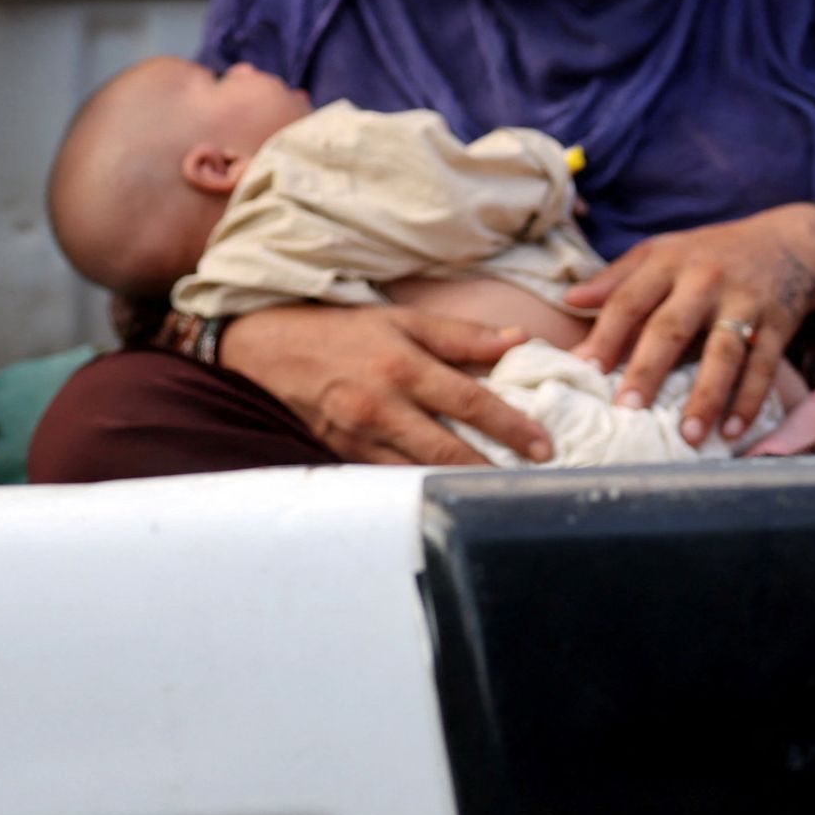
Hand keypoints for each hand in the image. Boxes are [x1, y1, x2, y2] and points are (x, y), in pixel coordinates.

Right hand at [218, 301, 554, 465]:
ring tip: (501, 495)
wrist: (271, 351)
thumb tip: (518, 339)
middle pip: (448, 446)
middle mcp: (382, 406)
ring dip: (462, 484)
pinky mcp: (345, 457)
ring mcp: (361, 437)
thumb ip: (463, 335)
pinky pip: (391, 479)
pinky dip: (422, 488)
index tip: (543, 444)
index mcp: (402, 366)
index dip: (510, 425)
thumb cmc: (343, 332)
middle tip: (534, 479)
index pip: (470, 400)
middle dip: (495, 466)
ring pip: (420, 471)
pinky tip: (451, 495)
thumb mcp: (403, 319)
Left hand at [561, 204, 814, 446]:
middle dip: (648, 370)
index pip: (630, 300)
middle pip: (672, 328)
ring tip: (687, 436)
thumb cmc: (711, 254)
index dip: (606, 336)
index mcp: (669, 261)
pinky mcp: (778, 323)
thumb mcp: (664, 252)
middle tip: (627, 410)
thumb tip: (570, 301)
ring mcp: (745, 302)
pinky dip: (749, 400)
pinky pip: (762, 367)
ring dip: (705, 396)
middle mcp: (706, 279)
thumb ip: (618, 278)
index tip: (585, 371)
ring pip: (723, 353)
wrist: (789, 243)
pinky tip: (732, 431)